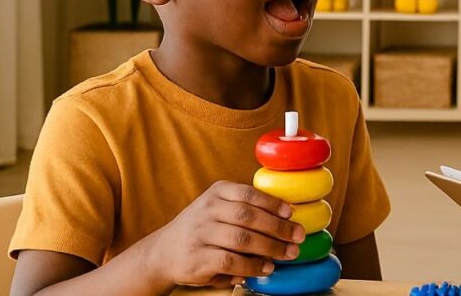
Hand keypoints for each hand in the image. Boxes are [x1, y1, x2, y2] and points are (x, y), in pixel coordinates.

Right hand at [138, 180, 305, 289]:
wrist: (163, 252)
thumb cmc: (203, 228)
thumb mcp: (219, 208)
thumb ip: (246, 208)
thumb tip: (287, 219)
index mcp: (217, 192)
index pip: (248, 193)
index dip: (272, 203)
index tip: (291, 213)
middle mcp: (207, 209)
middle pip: (248, 216)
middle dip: (278, 227)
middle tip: (297, 237)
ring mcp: (200, 233)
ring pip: (242, 239)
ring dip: (270, 247)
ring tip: (287, 254)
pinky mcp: (197, 258)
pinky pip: (231, 260)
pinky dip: (252, 265)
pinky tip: (265, 268)